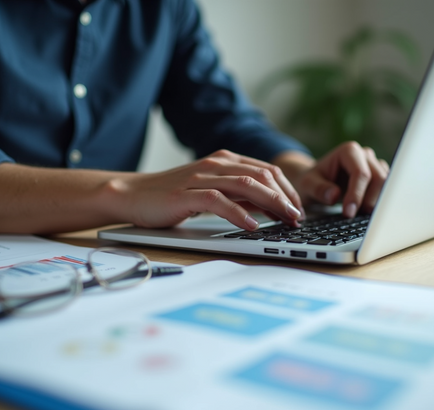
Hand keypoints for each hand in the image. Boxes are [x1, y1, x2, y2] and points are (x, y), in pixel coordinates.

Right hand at [119, 150, 303, 229]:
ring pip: (245, 184)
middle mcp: (216, 164)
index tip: (299, 209)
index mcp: (225, 160)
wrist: (133, 195)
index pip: (267, 170)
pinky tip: (252, 225)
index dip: (288, 190)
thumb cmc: (173, 196)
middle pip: (262, 175)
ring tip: (285, 220)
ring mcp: (201, 176)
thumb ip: (238, 196)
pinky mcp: (186, 193)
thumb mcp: (212, 192)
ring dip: (271, 203)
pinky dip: (239, 213)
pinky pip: (218, 201)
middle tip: (298, 218)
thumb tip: (270, 208)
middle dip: (285, 197)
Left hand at [276, 142, 389, 217]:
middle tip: (355, 217)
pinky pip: (386, 190)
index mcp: (349, 151)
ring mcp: (374, 165)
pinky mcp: (378, 176)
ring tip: (359, 215)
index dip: (357, 195)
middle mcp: (365, 155)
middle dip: (370, 201)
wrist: (315, 182)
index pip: (361, 173)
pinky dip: (378, 202)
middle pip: (379, 178)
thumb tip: (334, 195)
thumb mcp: (307, 185)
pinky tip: (365, 212)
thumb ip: (318, 189)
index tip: (348, 213)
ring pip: (386, 185)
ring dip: (376, 202)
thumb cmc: (311, 181)